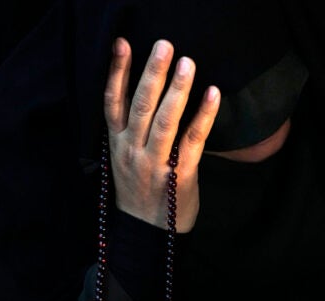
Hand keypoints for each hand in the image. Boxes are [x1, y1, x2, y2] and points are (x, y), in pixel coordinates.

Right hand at [104, 38, 220, 232]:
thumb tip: (147, 91)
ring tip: (187, 62)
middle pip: (139, 106)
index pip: (112, 102)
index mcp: (117, 143)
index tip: (122, 43)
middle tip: (164, 45)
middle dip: (151, 73)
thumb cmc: (140, 189)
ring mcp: (154, 163)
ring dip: (177, 89)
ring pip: (164, 120)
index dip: (117, 72)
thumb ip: (130, 129)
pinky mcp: (179, 174)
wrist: (147, 234)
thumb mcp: (124, 157)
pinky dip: (203, 115)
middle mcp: (131, 149)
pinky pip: (192, 140)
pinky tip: (213, 93)